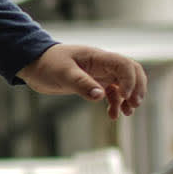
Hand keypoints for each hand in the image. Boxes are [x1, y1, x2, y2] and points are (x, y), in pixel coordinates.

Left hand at [17, 43, 147, 119]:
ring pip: (124, 84)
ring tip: (128, 112)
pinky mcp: (93, 83)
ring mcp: (99, 74)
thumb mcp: (63, 74)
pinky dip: (115, 104)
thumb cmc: (47, 64)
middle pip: (131, 71)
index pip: (124, 64)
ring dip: (129, 97)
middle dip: (137, 87)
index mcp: (97, 57)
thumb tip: (100, 95)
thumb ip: (81, 84)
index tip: (126, 96)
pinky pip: (111, 93)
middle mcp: (102, 64)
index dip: (130, 80)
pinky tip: (113, 116)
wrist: (34, 65)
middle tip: (135, 104)